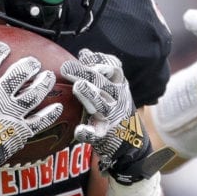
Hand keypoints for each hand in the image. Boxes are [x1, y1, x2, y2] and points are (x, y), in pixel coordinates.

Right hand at [0, 41, 62, 192]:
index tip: (2, 47)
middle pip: (19, 74)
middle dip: (29, 64)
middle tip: (33, 62)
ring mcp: (12, 114)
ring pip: (34, 93)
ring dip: (43, 83)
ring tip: (47, 77)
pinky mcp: (21, 131)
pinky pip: (41, 120)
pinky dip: (50, 113)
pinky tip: (57, 107)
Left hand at [60, 49, 171, 183]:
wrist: (130, 143)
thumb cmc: (114, 109)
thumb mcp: (111, 88)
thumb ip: (98, 72)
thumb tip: (85, 52)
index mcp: (119, 86)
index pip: (114, 68)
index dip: (100, 61)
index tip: (85, 56)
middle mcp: (118, 99)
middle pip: (103, 83)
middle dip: (85, 73)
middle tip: (66, 67)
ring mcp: (112, 118)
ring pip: (101, 105)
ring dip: (90, 95)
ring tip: (78, 87)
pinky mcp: (104, 135)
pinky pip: (96, 134)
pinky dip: (88, 132)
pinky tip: (80, 130)